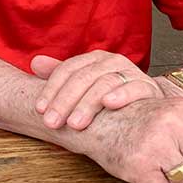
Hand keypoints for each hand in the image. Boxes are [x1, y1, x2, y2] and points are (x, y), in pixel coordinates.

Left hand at [32, 52, 163, 130]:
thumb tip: (35, 63)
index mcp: (92, 59)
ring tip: (74, 123)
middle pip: (82, 77)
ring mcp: (130, 72)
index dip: (51, 89)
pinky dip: (121, 95)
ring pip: (104, 83)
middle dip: (64, 101)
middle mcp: (111, 61)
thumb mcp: (83, 86)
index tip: (39, 110)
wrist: (146, 105)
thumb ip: (59, 74)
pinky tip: (109, 104)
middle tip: (52, 123)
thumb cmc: (108, 96)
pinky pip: (134, 88)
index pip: (67, 70)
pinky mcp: (147, 86)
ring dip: (87, 104)